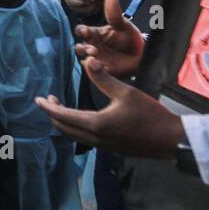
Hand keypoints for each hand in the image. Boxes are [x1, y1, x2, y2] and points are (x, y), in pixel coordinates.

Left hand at [34, 59, 183, 156]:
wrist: (170, 140)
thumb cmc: (151, 115)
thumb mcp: (126, 92)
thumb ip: (104, 78)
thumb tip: (87, 61)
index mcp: (96, 124)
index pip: (62, 116)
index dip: (48, 107)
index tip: (37, 99)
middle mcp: (95, 138)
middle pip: (64, 128)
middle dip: (53, 114)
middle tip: (49, 99)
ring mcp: (103, 146)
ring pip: (73, 135)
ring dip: (64, 121)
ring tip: (61, 106)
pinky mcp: (110, 148)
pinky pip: (84, 139)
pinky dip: (75, 127)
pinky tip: (81, 118)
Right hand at [73, 0, 144, 77]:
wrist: (140, 54)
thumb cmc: (128, 37)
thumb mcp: (123, 25)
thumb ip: (115, 14)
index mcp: (94, 34)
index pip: (82, 30)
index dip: (82, 31)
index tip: (85, 31)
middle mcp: (91, 46)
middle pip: (80, 47)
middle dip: (83, 48)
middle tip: (92, 49)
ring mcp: (96, 59)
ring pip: (85, 60)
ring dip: (88, 60)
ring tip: (95, 59)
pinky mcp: (102, 71)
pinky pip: (95, 72)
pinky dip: (96, 70)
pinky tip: (103, 67)